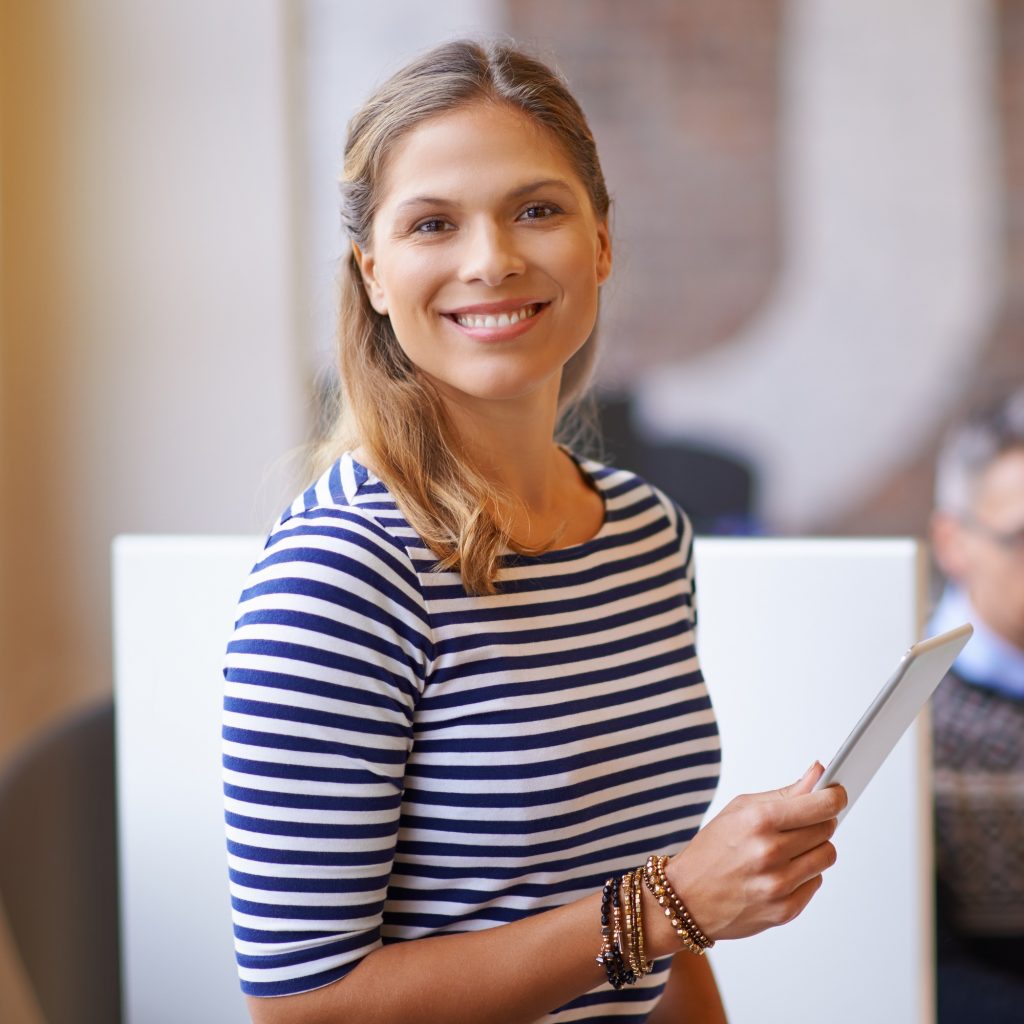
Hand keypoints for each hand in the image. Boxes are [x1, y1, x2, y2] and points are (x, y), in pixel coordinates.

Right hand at [664, 762, 846, 941]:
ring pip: (827, 856)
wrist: (686, 898)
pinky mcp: (785, 911)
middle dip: (820, 821)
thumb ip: (784, 793)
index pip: (820, 805)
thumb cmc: (711, 849)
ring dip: (815, 849)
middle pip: (827, 829)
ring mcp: (779, 885)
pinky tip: (782, 871)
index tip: (838, 793)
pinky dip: (805, 874)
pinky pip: (816, 883)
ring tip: (791, 848)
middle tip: (804, 821)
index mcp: (759, 821)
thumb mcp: (741, 809)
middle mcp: (771, 853)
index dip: (835, 796)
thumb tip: (818, 773)